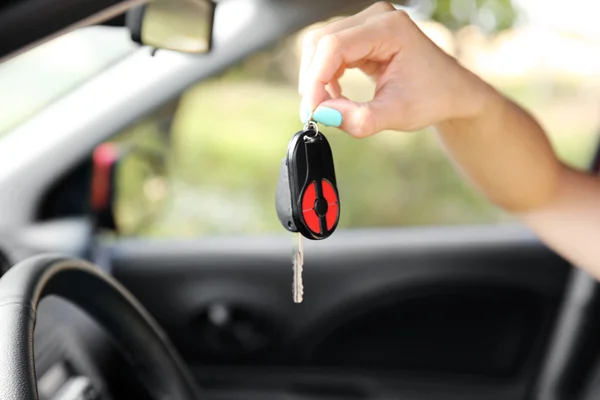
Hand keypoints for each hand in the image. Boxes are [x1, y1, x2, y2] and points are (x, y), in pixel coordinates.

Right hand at [298, 1, 491, 136]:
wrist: (451, 91)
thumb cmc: (432, 98)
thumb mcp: (397, 115)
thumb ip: (360, 119)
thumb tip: (323, 115)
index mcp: (390, 29)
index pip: (334, 46)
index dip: (316, 79)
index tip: (313, 110)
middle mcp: (376, 17)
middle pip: (321, 41)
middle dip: (313, 79)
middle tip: (317, 112)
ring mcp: (368, 23)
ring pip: (320, 45)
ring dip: (317, 78)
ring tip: (330, 106)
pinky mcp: (362, 34)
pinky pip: (329, 51)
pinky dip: (325, 75)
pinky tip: (336, 96)